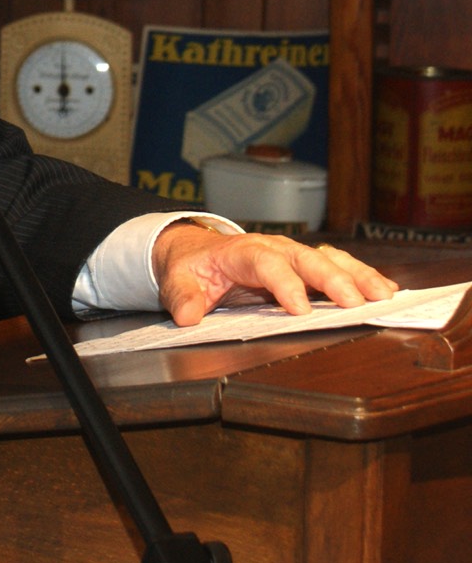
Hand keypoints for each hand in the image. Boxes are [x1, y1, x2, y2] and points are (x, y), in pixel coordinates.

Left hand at [152, 221, 398, 326]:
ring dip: (357, 275)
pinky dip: (361, 275)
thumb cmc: (190, 267)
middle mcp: (271, 247)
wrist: (193, 249)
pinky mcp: (303, 265)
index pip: (264, 262)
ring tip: (383, 295)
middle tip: (357, 302)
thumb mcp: (177, 279)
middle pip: (305, 258)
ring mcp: (291, 254)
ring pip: (328, 258)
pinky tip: (385, 290)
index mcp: (239, 251)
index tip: (300, 309)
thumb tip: (187, 315)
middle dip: (332, 278)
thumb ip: (182, 297)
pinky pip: (336, 265)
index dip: (283, 283)